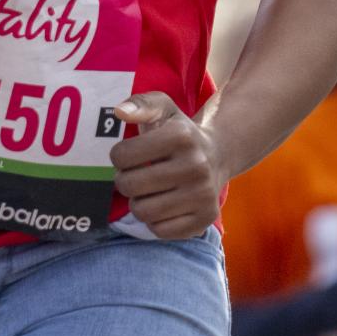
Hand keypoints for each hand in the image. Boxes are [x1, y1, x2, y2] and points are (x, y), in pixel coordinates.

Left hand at [110, 92, 224, 239]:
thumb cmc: (179, 131)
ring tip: (146, 190)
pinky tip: (162, 204)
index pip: (123, 156)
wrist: (219, 154)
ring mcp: (203, 195)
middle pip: (130, 185)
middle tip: (134, 175)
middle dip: (124, 181)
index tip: (127, 155)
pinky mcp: (206, 219)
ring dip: (137, 202)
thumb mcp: (163, 108)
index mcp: (181, 136)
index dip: (117, 156)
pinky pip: (160, 231)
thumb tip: (120, 112)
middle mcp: (196, 166)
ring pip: (143, 212)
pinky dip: (154, 220)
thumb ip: (140, 104)